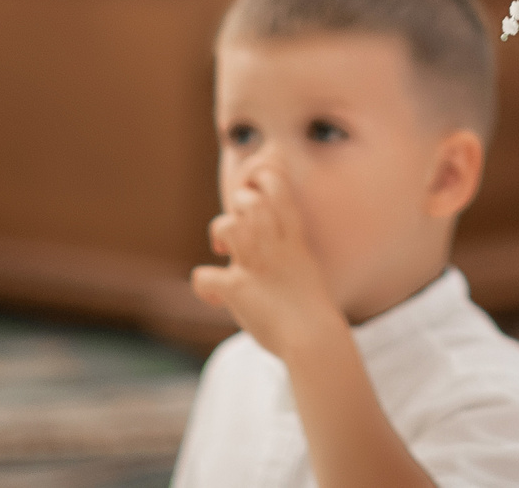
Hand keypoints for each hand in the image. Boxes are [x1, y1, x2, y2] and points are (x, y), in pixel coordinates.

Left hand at [189, 167, 346, 362]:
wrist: (314, 339)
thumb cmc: (310, 310)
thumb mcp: (304, 267)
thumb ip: (283, 251)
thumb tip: (259, 246)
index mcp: (294, 239)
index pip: (279, 188)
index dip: (262, 178)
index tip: (254, 189)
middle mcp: (275, 247)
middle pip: (250, 200)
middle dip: (237, 203)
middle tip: (237, 225)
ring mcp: (256, 266)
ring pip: (228, 225)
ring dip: (219, 232)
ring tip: (221, 248)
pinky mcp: (238, 290)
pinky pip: (204, 276)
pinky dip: (204, 285)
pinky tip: (215, 297)